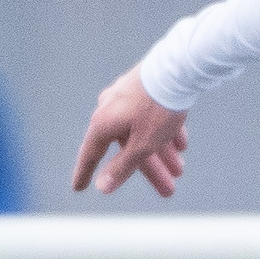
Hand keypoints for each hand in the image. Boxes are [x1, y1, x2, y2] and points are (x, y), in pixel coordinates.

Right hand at [72, 66, 190, 196]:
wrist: (178, 68)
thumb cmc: (157, 108)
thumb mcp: (142, 144)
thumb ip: (122, 167)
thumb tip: (102, 187)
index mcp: (103, 123)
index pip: (91, 155)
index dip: (85, 173)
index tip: (78, 188)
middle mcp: (110, 109)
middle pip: (128, 148)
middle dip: (151, 170)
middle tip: (168, 190)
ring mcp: (128, 97)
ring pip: (144, 132)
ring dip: (162, 153)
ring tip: (179, 170)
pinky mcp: (145, 89)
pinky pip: (153, 117)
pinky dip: (165, 133)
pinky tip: (181, 145)